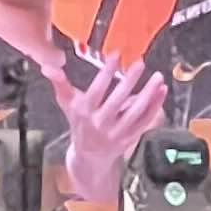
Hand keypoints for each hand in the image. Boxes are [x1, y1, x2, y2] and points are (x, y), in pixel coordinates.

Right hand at [58, 51, 168, 208]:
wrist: (89, 156)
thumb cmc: (79, 123)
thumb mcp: (66, 103)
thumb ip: (59, 83)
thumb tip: (48, 65)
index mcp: (84, 112)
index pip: (97, 90)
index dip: (107, 71)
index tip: (116, 55)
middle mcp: (100, 123)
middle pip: (118, 100)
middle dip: (130, 80)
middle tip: (140, 63)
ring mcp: (117, 132)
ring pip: (136, 112)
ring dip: (148, 94)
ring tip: (157, 77)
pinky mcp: (130, 137)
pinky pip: (145, 121)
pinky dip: (155, 106)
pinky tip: (162, 91)